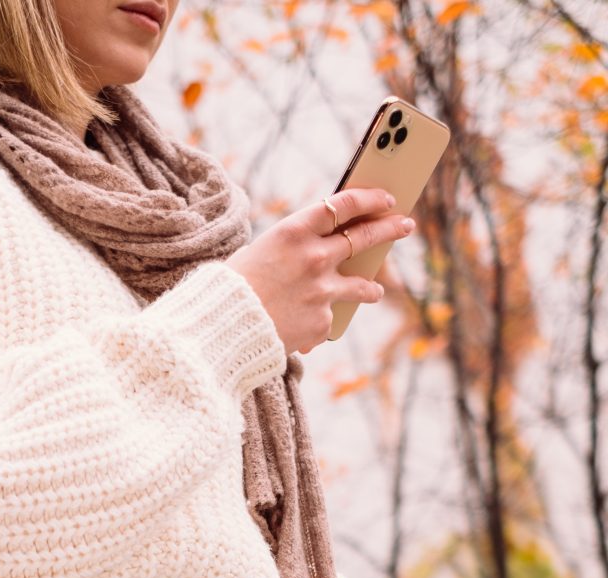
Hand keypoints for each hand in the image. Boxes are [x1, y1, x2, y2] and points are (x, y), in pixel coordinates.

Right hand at [224, 186, 415, 355]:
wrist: (221, 329)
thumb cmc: (234, 286)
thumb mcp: (262, 251)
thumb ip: (296, 246)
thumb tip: (330, 246)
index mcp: (294, 231)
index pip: (345, 204)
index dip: (370, 198)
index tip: (385, 198)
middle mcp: (314, 257)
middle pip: (364, 237)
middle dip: (389, 229)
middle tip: (405, 225)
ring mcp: (322, 292)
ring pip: (362, 285)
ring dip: (372, 287)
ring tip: (377, 290)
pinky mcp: (321, 322)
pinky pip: (328, 318)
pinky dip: (318, 321)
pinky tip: (302, 325)